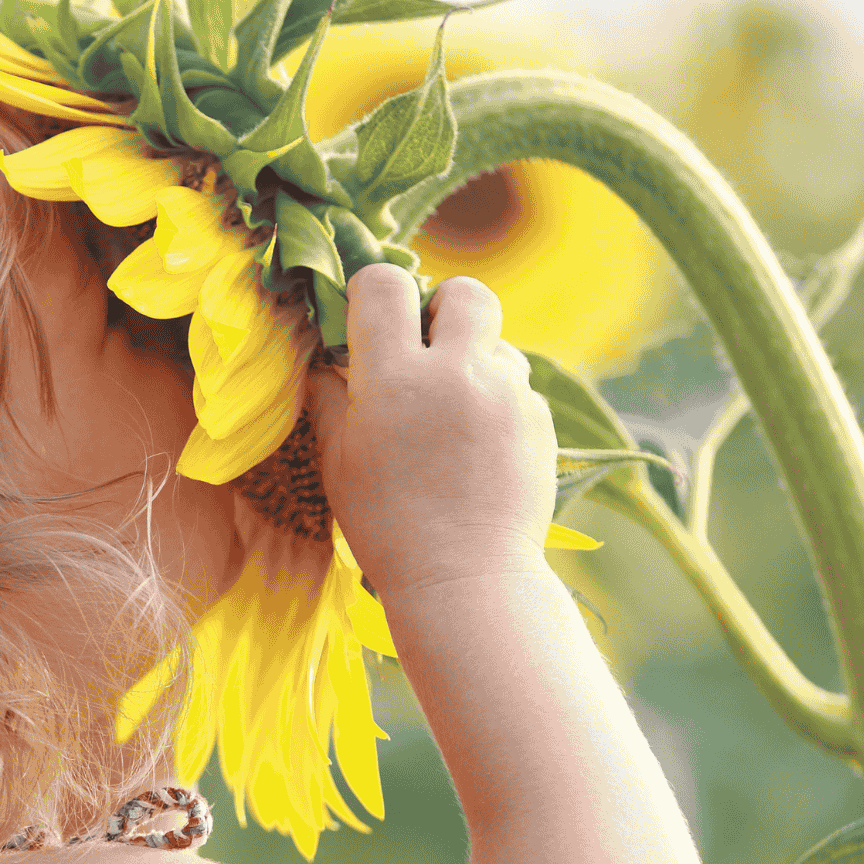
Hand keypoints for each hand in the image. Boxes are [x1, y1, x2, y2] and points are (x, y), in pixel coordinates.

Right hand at [308, 264, 557, 595]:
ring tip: (455, 415)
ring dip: (475, 362)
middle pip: (465, 292)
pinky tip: (479, 450)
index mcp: (394, 378)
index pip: (385, 284)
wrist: (465, 579)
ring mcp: (506, 394)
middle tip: (428, 350)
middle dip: (444, 309)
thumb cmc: (386, 525)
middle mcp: (456, 372)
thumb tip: (324, 360)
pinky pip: (517, 386)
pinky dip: (497, 403)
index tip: (370, 321)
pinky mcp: (539, 420)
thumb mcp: (338, 461)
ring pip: (497, 343)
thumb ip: (329, 397)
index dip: (374, 293)